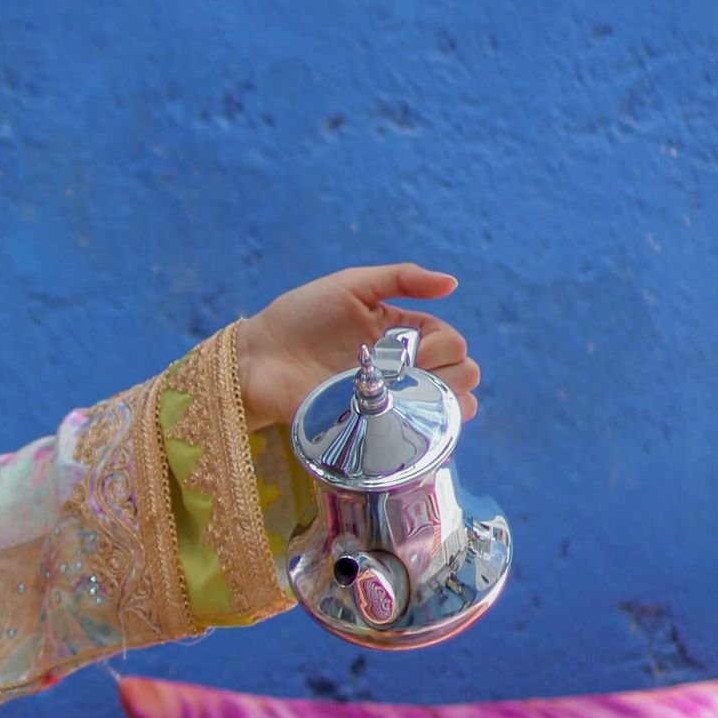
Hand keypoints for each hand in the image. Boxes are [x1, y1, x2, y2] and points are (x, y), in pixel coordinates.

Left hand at [235, 263, 480, 433]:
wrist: (256, 360)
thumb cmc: (299, 317)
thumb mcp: (351, 285)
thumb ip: (400, 278)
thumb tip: (452, 283)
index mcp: (402, 334)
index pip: (452, 343)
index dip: (443, 348)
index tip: (411, 351)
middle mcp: (402, 369)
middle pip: (461, 376)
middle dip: (451, 375)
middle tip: (409, 375)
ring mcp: (389, 401)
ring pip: (448, 411)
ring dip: (445, 405)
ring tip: (411, 398)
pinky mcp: (371, 428)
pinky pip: (415, 439)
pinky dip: (427, 434)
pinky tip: (407, 423)